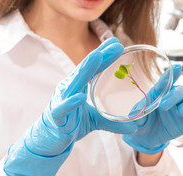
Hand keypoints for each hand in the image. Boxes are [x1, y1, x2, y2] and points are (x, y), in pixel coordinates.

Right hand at [4, 37, 136, 175]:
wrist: (47, 140)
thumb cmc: (70, 123)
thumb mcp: (95, 120)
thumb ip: (113, 122)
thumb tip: (135, 127)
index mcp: (77, 85)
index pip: (93, 67)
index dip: (105, 55)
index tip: (117, 43)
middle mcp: (69, 88)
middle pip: (85, 69)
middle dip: (100, 55)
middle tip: (116, 44)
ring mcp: (61, 100)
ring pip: (74, 82)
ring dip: (86, 69)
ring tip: (98, 57)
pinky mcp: (56, 115)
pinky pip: (64, 107)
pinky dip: (71, 102)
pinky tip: (80, 97)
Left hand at [122, 64, 182, 154]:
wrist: (146, 139)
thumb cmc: (142, 123)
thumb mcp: (135, 119)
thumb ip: (137, 115)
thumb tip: (135, 114)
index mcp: (159, 94)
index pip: (166, 82)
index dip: (172, 74)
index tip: (177, 67)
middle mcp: (172, 99)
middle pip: (180, 90)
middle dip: (174, 96)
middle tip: (163, 105)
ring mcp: (182, 109)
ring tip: (179, 112)